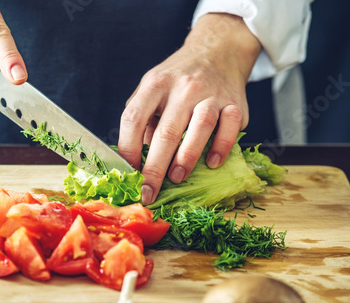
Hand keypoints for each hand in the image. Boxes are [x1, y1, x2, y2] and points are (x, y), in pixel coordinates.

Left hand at [117, 13, 261, 204]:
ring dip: (187, 157)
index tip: (127, 173)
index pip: (133, 118)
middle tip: (149, 192)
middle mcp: (182, 87)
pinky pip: (231, 126)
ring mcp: (211, 93)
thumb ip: (142, 117)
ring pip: (200, 126)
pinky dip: (222, 147)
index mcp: (155, 84)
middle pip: (166, 131)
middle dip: (154, 168)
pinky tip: (212, 162)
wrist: (217, 51)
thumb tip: (135, 158)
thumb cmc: (177, 78)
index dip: (127, 149)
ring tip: (177, 177)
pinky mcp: (235, 102)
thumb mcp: (152, 88)